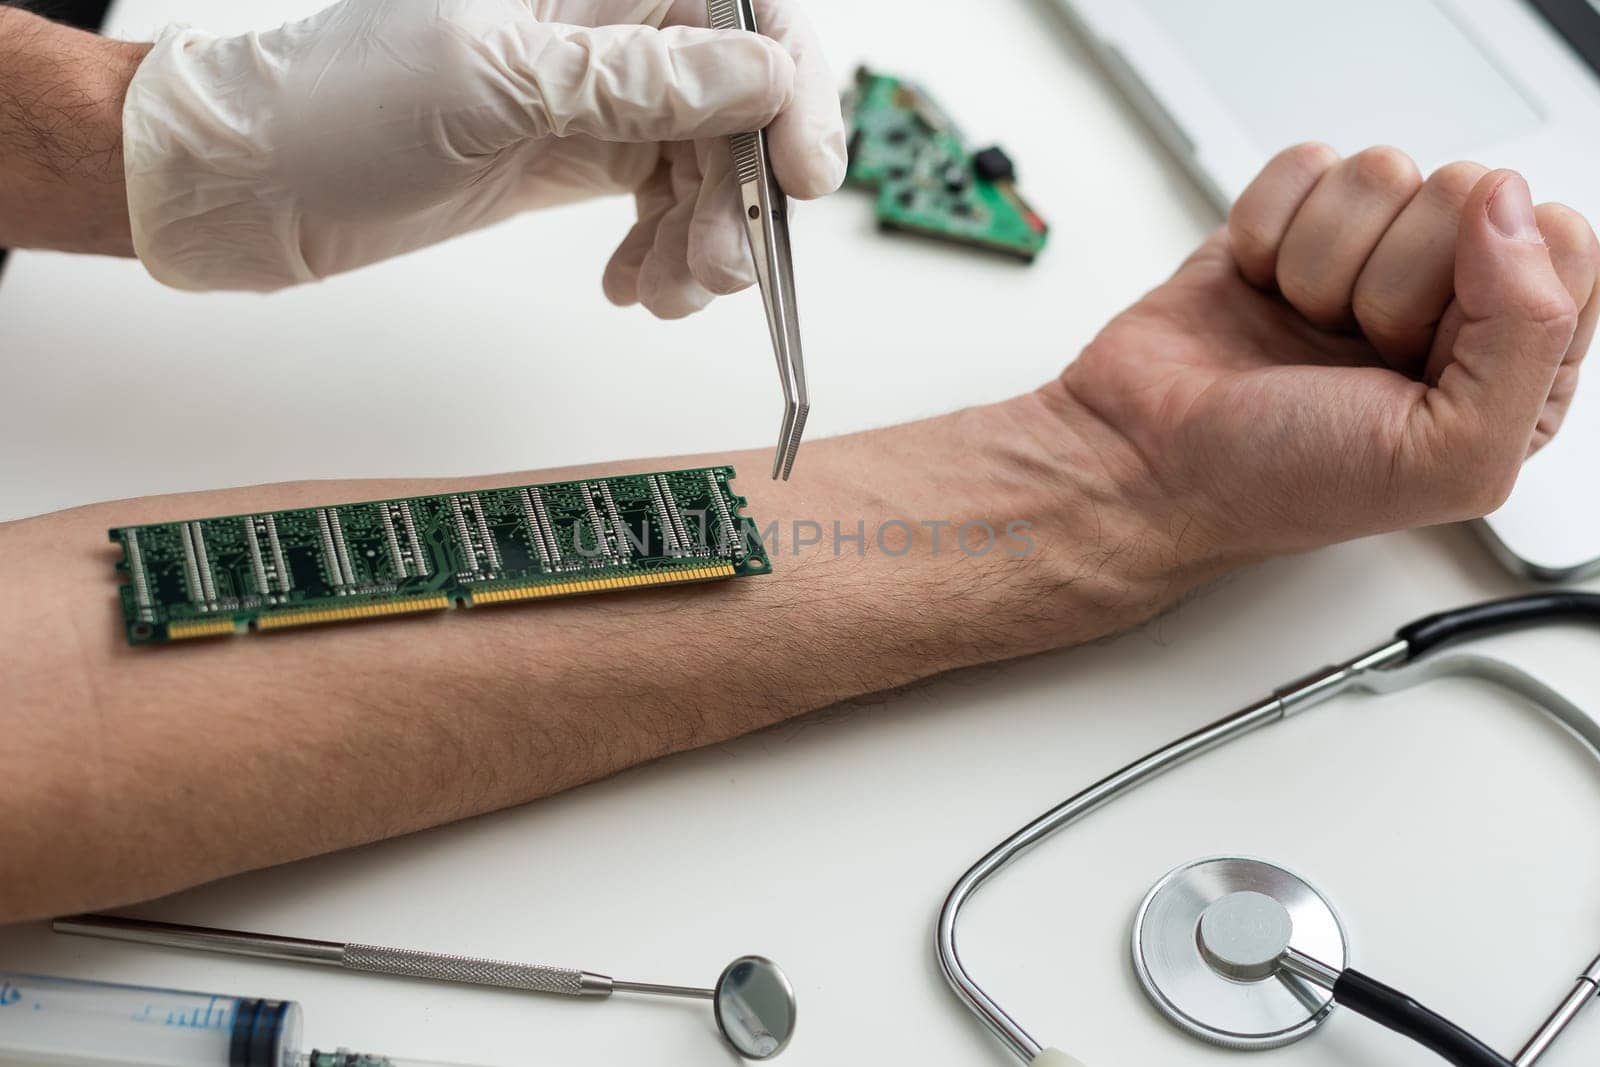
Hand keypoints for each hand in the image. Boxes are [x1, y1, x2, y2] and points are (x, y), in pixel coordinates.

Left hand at [122, 0, 845, 314]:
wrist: (250, 182)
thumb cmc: (338, 103)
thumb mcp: (495, 82)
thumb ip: (637, 79)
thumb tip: (763, 72)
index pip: (740, 12)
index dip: (791, 89)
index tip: (802, 173)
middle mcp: (603, 33)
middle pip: (737, 102)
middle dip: (742, 192)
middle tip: (720, 265)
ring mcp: (593, 100)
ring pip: (706, 165)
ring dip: (705, 240)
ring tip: (666, 293)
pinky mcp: (574, 160)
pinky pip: (660, 206)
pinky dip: (661, 256)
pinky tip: (632, 288)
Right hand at [1058, 145, 1599, 557]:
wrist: (1146, 467)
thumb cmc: (1284, 482)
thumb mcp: (1451, 456)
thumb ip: (1530, 335)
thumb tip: (1509, 206)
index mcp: (1511, 364)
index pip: (1561, 245)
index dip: (1490, 288)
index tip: (1420, 356)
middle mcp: (1442, 304)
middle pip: (1467, 194)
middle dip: (1393, 279)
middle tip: (1350, 351)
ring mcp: (1361, 259)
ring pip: (1383, 173)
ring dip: (1322, 262)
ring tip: (1296, 328)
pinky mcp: (1289, 227)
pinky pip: (1307, 167)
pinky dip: (1268, 231)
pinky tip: (1257, 293)